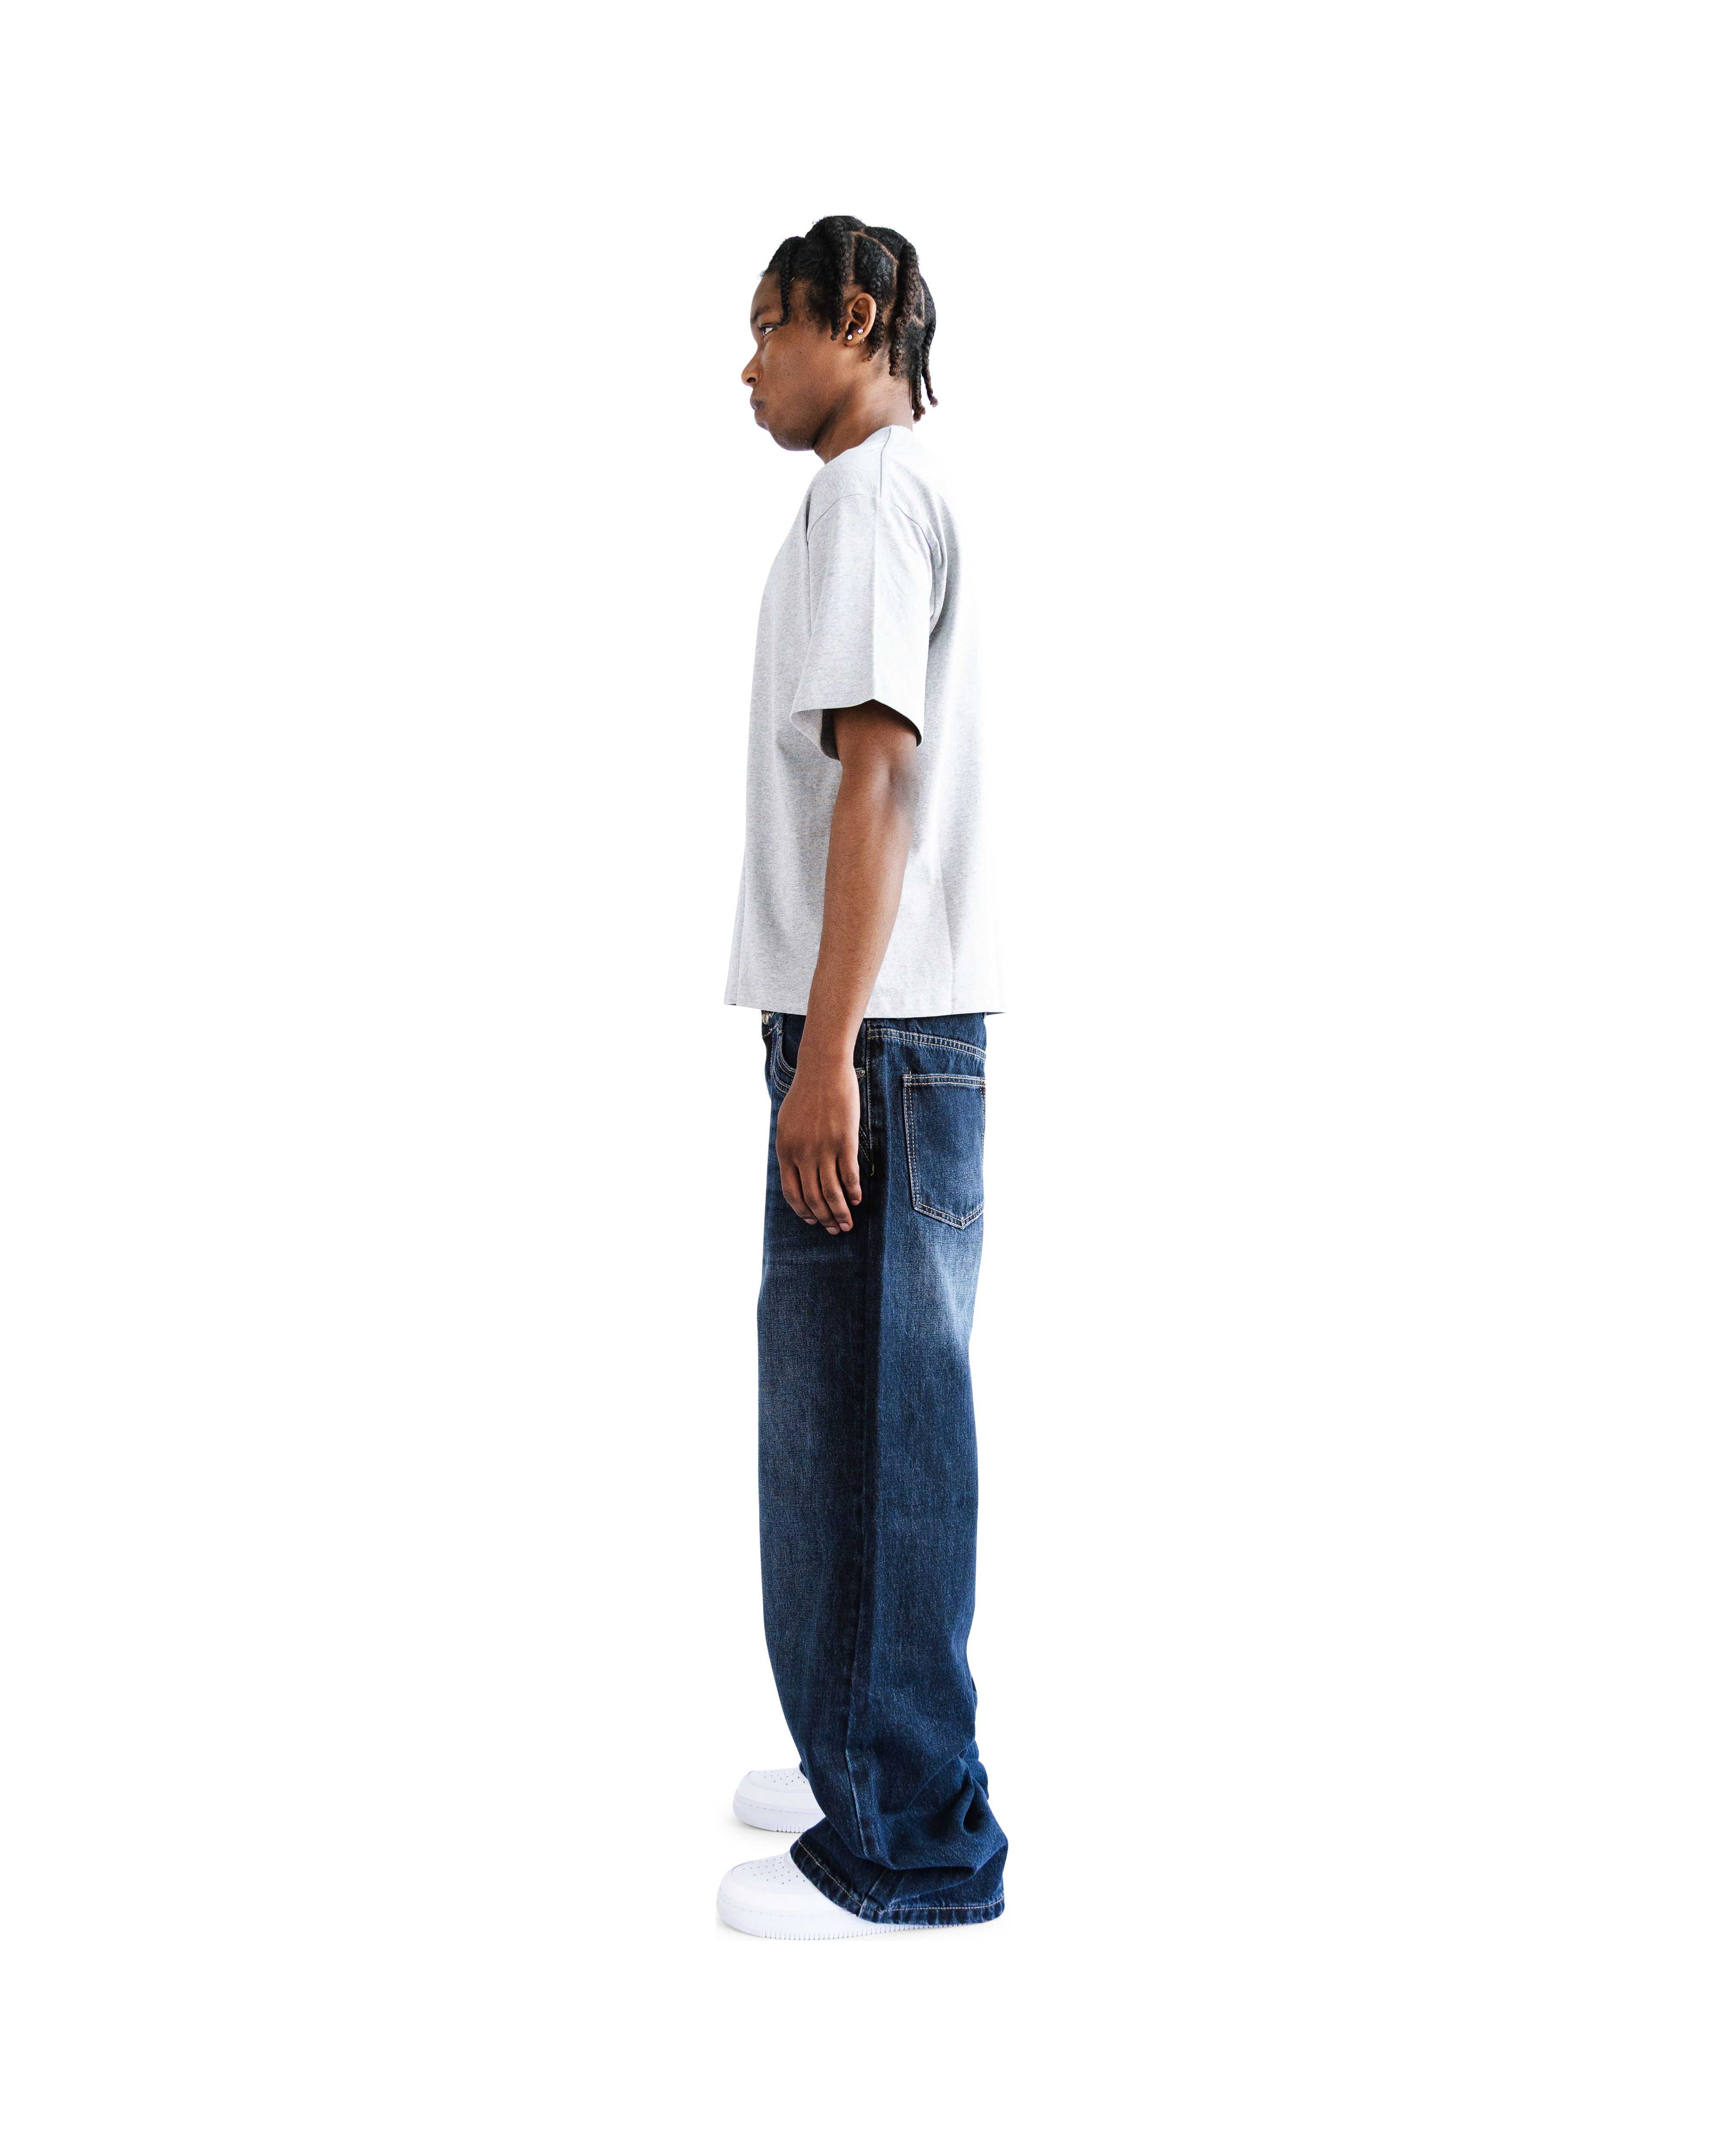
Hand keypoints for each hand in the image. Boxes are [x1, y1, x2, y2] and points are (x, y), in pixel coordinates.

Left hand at [776, 1051, 863, 1232]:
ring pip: (831, 1192)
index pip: (792, 1193)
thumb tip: (794, 1171)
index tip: (813, 1221)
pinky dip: (853, 1191)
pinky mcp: (844, 1140)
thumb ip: (789, 1149)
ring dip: (840, 1212)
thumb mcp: (786, 1124)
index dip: (803, 1212)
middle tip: (835, 1230)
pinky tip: (857, 1199)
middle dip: (824, 1219)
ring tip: (848, 1224)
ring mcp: (823, 1148)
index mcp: (785, 1151)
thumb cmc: (805, 1095)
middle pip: (813, 1198)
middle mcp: (802, 1153)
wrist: (822, 1069)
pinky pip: (849, 1174)